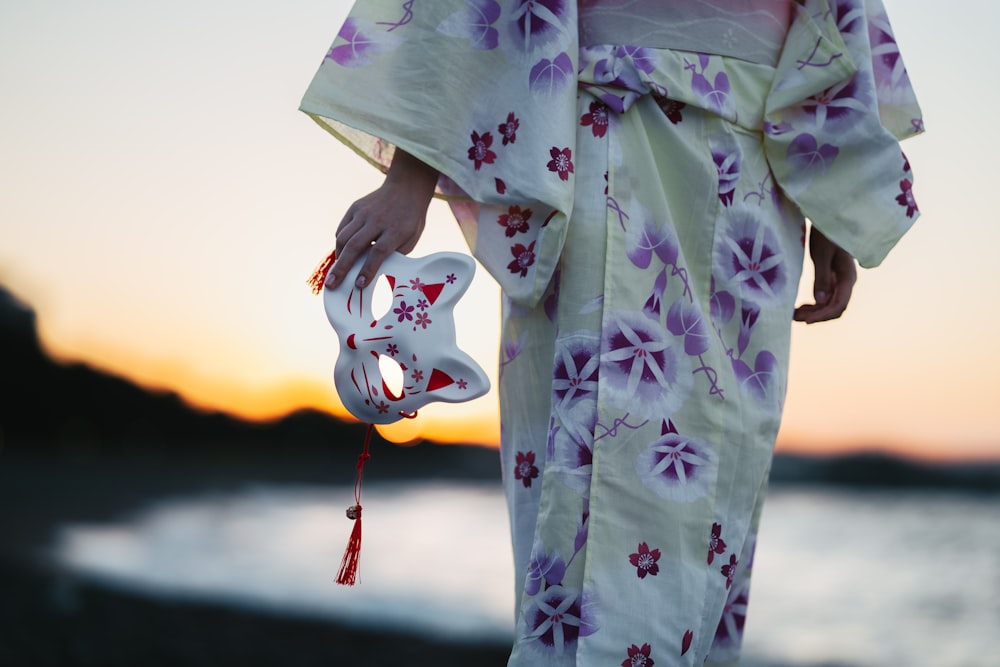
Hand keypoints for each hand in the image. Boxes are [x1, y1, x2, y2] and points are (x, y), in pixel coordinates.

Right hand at [325, 150, 437, 289]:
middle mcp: (377, 220)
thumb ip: (396, 254)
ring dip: (338, 257)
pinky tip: (341, 254)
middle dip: (341, 268)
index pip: (378, 252)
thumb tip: (380, 274)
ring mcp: (364, 212)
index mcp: (395, 230)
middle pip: (355, 246)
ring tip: (335, 273)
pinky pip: (342, 228)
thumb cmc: (410, 219)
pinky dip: (339, 243)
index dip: (368, 269)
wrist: (405, 188)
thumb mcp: (411, 238)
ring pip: (343, 237)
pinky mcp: (355, 208)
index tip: (359, 285)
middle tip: (331, 285)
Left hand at [793, 226, 856, 323]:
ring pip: (830, 305)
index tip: (805, 321)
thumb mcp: (821, 255)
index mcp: (848, 277)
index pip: (838, 305)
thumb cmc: (826, 234)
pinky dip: (815, 305)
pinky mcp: (833, 278)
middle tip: (795, 318)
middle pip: (835, 308)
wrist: (830, 220)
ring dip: (814, 312)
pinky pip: (826, 298)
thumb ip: (822, 277)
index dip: (822, 316)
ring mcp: (841, 281)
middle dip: (816, 316)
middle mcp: (847, 282)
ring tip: (795, 315)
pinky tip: (802, 307)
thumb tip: (819, 301)